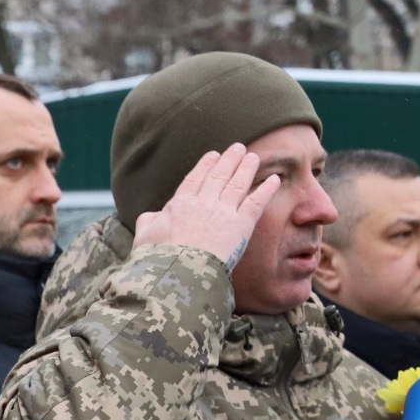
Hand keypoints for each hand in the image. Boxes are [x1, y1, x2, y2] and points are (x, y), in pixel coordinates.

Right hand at [133, 144, 281, 269]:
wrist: (178, 272)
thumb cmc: (157, 258)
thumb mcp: (143, 236)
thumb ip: (149, 221)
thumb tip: (153, 215)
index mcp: (180, 204)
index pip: (195, 179)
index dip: (205, 166)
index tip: (212, 155)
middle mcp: (204, 203)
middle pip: (219, 176)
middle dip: (229, 160)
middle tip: (238, 148)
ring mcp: (223, 213)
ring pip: (238, 184)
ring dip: (247, 168)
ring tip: (253, 157)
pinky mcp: (241, 226)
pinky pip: (256, 203)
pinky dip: (266, 190)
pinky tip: (275, 179)